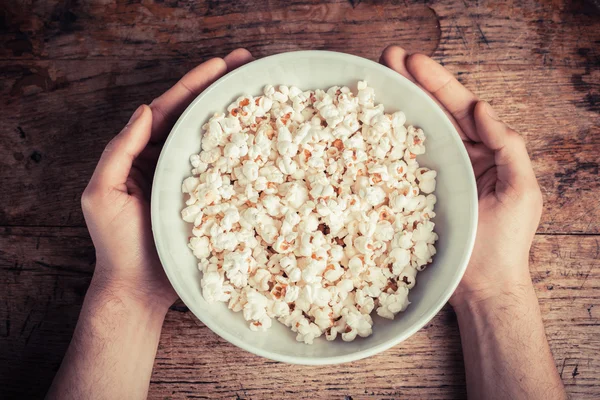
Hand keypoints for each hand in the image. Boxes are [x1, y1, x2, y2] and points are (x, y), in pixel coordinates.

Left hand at [81, 49, 253, 312]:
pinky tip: (263, 144)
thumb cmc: (116, 244)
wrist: (137, 288)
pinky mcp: (209, 203)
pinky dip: (243, 156)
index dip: (194, 84)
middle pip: (197, 118)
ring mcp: (191, 182)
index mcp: (143, 154)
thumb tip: (145, 110)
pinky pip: (227, 173)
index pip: (170, 110)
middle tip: (249, 67)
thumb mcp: (102, 194)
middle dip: (221, 90)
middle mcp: (169, 162)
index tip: (221, 64)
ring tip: (261, 95)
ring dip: (236, 117)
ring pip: (214, 142)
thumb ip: (119, 151)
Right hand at [380, 46, 542, 308]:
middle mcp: (459, 157)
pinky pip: (399, 164)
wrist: (482, 285)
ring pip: (415, 132)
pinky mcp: (413, 195)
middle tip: (387, 57)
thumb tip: (481, 108)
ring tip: (377, 76)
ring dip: (397, 104)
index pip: (460, 107)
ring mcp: (434, 175)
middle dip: (412, 82)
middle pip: (434, 112)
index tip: (413, 60)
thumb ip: (508, 146)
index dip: (438, 82)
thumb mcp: (522, 190)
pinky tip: (368, 126)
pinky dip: (385, 143)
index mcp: (486, 151)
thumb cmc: (506, 243)